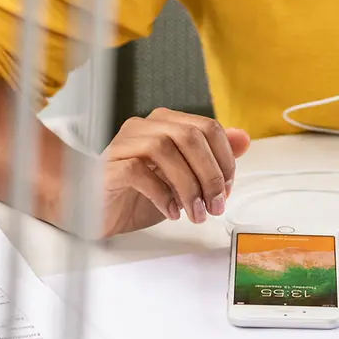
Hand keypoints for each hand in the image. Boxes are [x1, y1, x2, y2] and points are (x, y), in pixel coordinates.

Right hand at [98, 108, 249, 236]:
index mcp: (167, 123)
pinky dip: (162, 194)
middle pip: (190, 136)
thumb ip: (212, 159)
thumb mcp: (184, 180)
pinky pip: (139, 171)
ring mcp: (125, 143)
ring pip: (165, 149)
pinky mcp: (110, 166)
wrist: (94, 210)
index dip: (225, 160)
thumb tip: (243, 139)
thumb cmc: (137, 194)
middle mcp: (146, 126)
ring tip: (194, 214)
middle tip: (215, 206)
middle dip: (210, 175)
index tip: (226, 190)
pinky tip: (171, 211)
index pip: (208, 128)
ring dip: (188, 187)